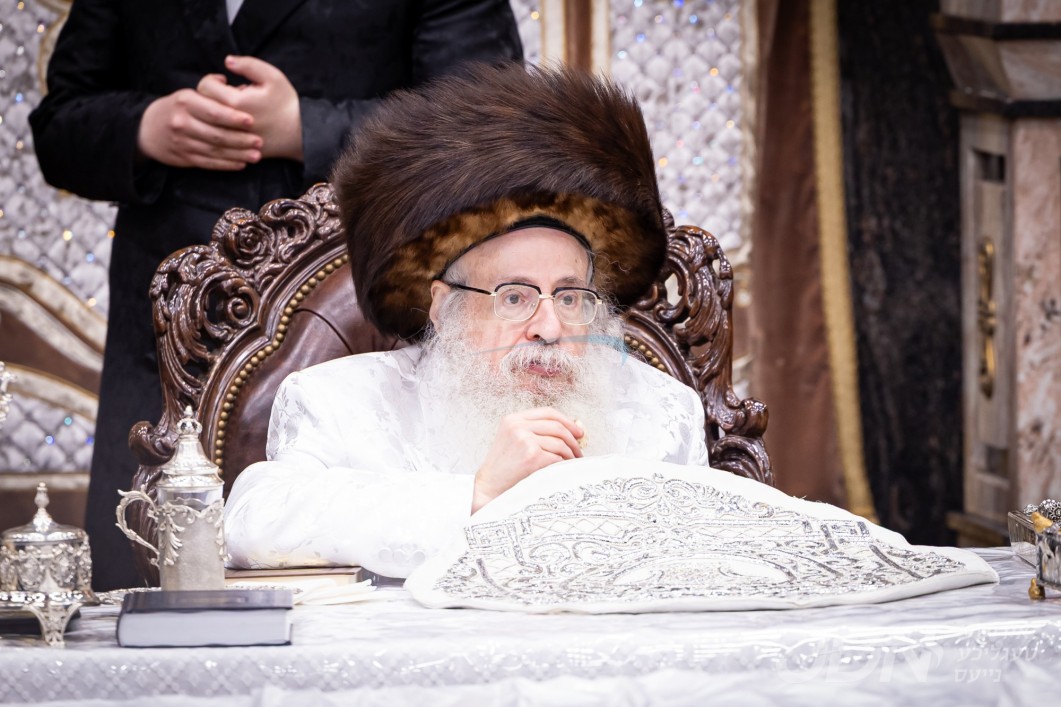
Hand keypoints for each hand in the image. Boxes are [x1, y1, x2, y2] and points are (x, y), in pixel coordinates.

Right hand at [137, 89, 260, 169]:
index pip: (213, 112)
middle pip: (216, 134)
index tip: (251, 121)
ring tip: (256, 155)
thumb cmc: (177, 108)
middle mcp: (182, 122)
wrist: (148, 129)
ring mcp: (183, 142)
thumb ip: (209, 90)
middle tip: (259, 142)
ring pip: (215, 150)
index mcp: (185, 102)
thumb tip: (229, 81)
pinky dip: (226, 164)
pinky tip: (241, 164)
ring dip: (238, 154)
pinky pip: (209, 162)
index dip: (233, 118)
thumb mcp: (188, 94)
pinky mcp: (184, 157)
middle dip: (240, 139)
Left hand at [197, 55, 302, 160]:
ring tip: (228, 108)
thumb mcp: (273, 77)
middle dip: (210, 96)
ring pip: (207, 123)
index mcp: (235, 102)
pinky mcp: (235, 150)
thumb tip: (227, 60)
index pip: (205, 87)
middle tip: (224, 92)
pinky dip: (220, 129)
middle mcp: (229, 122)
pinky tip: (232, 124)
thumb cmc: (286, 104)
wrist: (301, 134)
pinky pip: (217, 139)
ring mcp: (232, 139)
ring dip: (213, 114)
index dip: (212, 79)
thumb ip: (248, 64)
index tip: (223, 80)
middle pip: (203, 106)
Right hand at [471, 408, 583, 512]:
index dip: (567, 421)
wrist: (488, 487)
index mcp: (513, 419)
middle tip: (579, 450)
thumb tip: (574, 427)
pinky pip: (557, 457)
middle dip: (573, 439)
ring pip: (560, 443)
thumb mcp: (513, 440)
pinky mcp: (531, 456)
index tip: (578, 431)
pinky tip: (562, 469)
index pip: (548, 412)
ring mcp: (524, 440)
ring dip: (570, 454)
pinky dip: (563, 464)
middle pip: (557, 426)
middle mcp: (518, 426)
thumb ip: (536, 431)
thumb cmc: (503, 467)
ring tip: (571, 462)